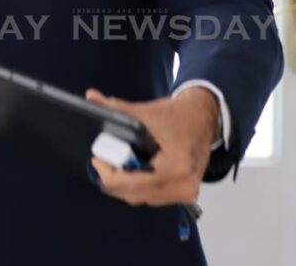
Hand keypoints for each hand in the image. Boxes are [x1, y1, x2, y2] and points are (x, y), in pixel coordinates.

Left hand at [85, 86, 218, 206]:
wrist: (204, 117)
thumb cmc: (179, 115)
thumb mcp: (146, 111)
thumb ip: (117, 108)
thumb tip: (91, 97)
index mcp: (176, 166)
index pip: (132, 182)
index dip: (108, 173)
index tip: (96, 159)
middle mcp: (184, 184)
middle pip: (135, 194)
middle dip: (113, 180)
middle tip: (101, 162)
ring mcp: (186, 192)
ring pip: (143, 198)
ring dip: (125, 186)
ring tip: (113, 165)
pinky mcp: (185, 193)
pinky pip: (153, 197)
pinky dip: (139, 187)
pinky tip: (130, 172)